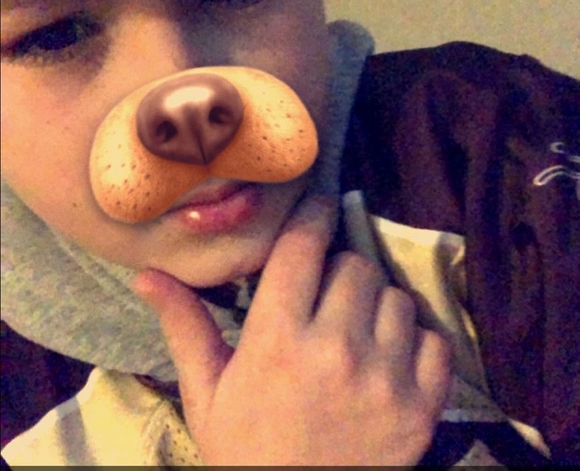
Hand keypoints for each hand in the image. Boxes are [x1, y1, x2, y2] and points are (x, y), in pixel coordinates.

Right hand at [133, 196, 450, 464]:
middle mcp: (334, 349)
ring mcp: (384, 378)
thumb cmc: (246, 451)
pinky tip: (392, 355)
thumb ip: (185, 327)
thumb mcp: (206, 392)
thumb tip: (147, 273)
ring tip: (356, 328)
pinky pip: (433, 338)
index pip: (302, 248)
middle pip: (355, 265)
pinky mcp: (422, 406)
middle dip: (341, 269)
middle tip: (327, 294)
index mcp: (276, 340)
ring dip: (377, 302)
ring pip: (396, 296)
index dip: (314, 214)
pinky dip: (416, 338)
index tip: (320, 203)